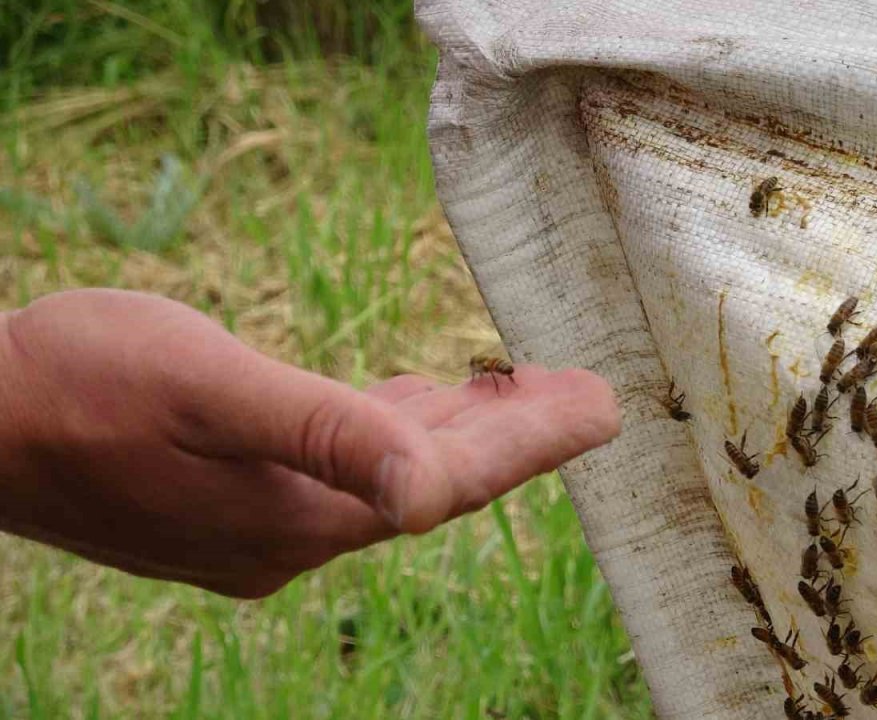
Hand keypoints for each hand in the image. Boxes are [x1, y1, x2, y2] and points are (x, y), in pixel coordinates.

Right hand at [0, 290, 619, 597]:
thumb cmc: (79, 385)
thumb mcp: (206, 388)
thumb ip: (322, 432)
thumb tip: (425, 484)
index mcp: (300, 512)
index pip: (452, 482)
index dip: (532, 440)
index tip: (601, 404)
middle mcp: (293, 535)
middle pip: (432, 483)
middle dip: (513, 437)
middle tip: (583, 394)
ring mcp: (262, 528)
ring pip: (388, 477)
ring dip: (456, 434)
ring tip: (522, 391)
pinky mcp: (234, 509)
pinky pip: (342, 472)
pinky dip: (390, 436)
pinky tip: (413, 407)